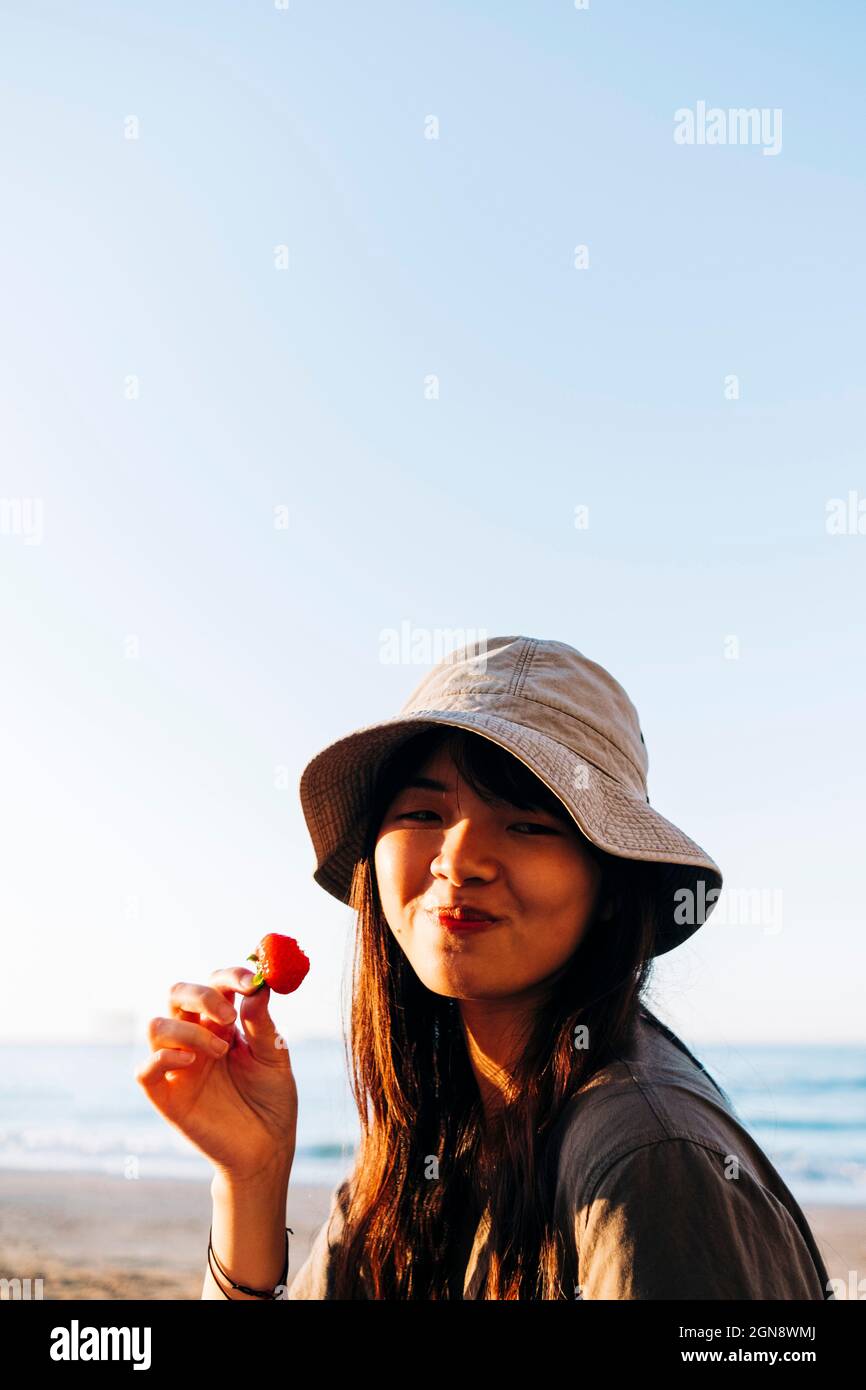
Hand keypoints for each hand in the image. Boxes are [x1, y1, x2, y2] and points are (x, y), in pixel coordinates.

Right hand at [135, 966, 296, 1183]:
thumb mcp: (274, 1059)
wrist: (267, 1150)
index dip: (230, 976)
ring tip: (221, 1050)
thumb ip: (262, 1025)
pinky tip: (191, 1062)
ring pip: (157, 1025)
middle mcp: (196, 1039)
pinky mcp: (167, 1097)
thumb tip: (258, 989)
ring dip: (188, 1030)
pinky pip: (145, 1070)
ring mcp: (179, 1066)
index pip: (215, 984)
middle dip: (201, 995)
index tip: (253, 982)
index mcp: (223, 1024)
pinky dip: (163, 1057)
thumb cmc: (272, 1101)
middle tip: (229, 1016)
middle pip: (177, 994)